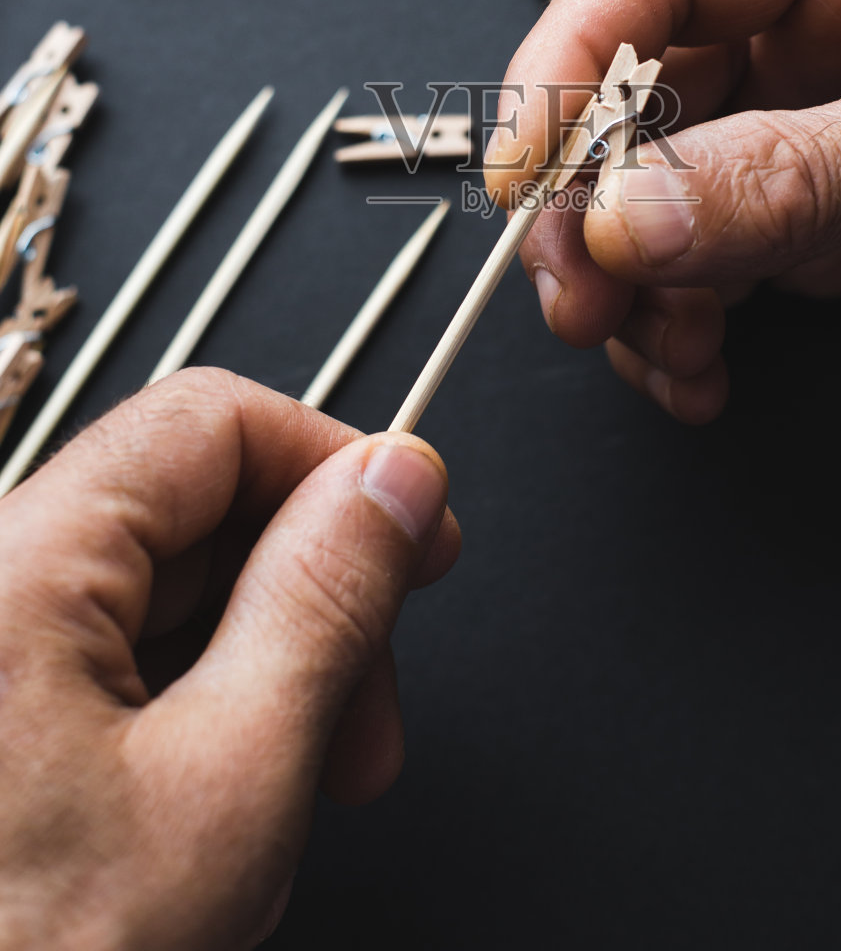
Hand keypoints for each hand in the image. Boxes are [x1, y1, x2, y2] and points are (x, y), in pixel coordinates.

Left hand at [0, 368, 459, 949]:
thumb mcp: (226, 786)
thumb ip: (324, 605)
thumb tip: (396, 479)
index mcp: (16, 565)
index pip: (211, 420)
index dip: (335, 466)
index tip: (417, 542)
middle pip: (192, 504)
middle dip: (309, 592)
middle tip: (371, 715)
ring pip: (162, 588)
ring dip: (261, 664)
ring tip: (307, 786)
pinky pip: (113, 656)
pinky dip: (194, 708)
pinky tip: (224, 803)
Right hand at [485, 0, 840, 421]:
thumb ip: (795, 173)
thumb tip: (622, 213)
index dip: (571, 51)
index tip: (525, 165)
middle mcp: (814, 45)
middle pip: (633, 94)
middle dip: (588, 199)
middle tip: (573, 293)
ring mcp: (809, 145)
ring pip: (653, 197)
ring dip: (624, 280)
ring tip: (650, 353)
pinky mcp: (819, 240)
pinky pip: (702, 274)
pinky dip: (676, 331)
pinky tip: (696, 375)